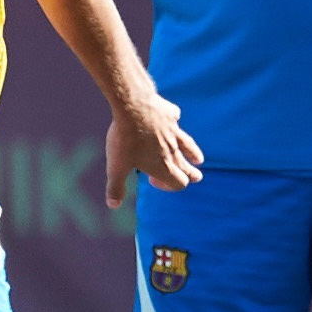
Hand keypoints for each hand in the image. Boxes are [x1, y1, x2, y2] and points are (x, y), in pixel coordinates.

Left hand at [106, 90, 204, 207]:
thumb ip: (116, 187)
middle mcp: (172, 151)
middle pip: (189, 168)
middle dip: (191, 175)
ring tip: (198, 159)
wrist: (133, 106)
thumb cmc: (125, 139)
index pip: (179, 183)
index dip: (170, 187)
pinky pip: (175, 120)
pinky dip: (174, 123)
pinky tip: (173, 120)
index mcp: (163, 166)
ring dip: (194, 154)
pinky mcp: (170, 115)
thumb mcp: (116, 166)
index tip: (152, 180)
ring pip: (189, 146)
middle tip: (194, 177)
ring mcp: (174, 132)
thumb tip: (113, 205)